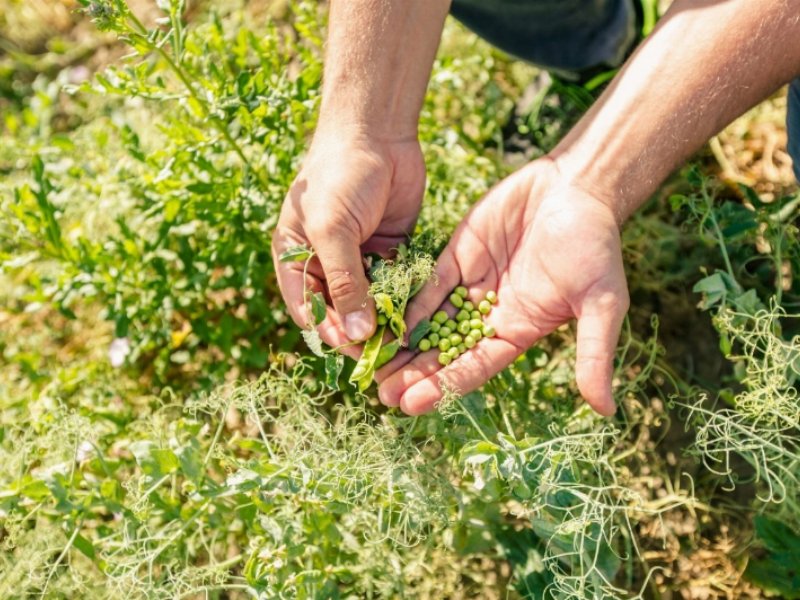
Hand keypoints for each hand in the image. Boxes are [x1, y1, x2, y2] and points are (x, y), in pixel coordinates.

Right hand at [272, 131, 424, 353]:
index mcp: (297, 258)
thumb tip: (357, 333)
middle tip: (383, 355)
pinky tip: (419, 317)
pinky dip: (405, 300)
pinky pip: (397, 284)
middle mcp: (327, 263)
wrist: (377, 133)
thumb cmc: (339, 177)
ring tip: (403, 343)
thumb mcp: (333, 229)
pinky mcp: (390, 251)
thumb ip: (345, 282)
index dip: (329, 331)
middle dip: (360, 332)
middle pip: (342, 311)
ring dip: (385, 321)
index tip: (352, 351)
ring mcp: (360, 258)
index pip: (309, 309)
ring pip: (372, 302)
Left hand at [377, 158, 628, 415]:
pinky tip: (382, 317)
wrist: (578, 188)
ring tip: (371, 364)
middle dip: (413, 372)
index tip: (412, 405)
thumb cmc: (597, 246)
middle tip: (379, 394)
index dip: (443, 386)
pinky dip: (407, 301)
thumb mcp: (602, 303)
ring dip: (402, 343)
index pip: (475, 367)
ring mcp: (471, 285)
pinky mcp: (457, 255)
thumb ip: (594, 353)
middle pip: (444, 351)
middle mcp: (490, 315)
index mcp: (519, 331)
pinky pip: (428, 284)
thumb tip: (607, 410)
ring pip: (430, 321)